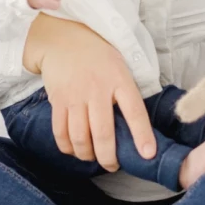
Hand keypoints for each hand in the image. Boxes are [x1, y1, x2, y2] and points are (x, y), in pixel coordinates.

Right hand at [22, 15, 155, 171]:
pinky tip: (74, 149)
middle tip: (113, 166)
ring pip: (80, 137)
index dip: (142, 135)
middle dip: (108, 157)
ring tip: (93, 158)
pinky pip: (60, 132)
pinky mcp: (57, 100)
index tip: (148, 155)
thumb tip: (138, 128)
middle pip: (103, 133)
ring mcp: (75, 95)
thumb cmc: (98, 57)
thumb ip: (128, 93)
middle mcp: (97, 88)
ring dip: (87, 155)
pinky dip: (67, 147)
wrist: (64, 39)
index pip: (135, 111)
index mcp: (119, 79)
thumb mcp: (120, 67)